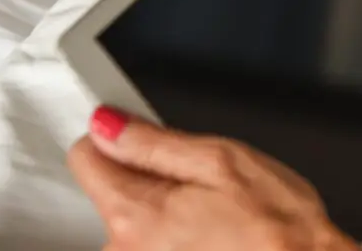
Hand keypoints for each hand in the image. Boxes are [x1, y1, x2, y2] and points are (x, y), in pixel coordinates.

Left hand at [67, 107, 358, 250]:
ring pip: (135, 217)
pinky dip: (175, 235)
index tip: (142, 135)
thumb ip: (153, 141)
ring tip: (213, 211)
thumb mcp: (221, 159)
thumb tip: (107, 124)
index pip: (84, 156)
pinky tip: (210, 234)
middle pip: (111, 188)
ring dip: (166, 208)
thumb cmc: (277, 226)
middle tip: (200, 181)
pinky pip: (150, 243)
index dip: (117, 136)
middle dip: (149, 175)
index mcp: (135, 213)